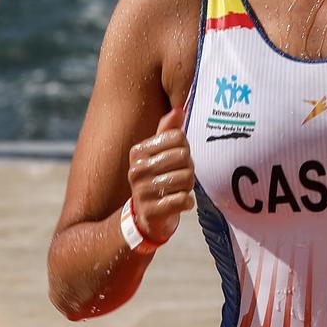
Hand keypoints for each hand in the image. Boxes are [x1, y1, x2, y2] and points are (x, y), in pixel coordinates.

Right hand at [125, 106, 194, 246]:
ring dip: (189, 186)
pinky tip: (179, 203)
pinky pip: (183, 200)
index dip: (185, 149)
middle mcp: (136, 169)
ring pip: (186, 178)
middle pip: (184, 157)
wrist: (146, 217)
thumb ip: (168, 130)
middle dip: (189, 168)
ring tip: (179, 189)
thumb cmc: (156, 179)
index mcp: (138, 151)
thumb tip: (180, 109)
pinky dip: (187, 202)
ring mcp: (142, 191)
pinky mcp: (151, 211)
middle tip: (180, 177)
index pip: (178, 137)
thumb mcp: (158, 153)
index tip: (177, 160)